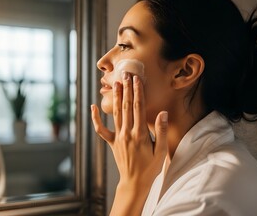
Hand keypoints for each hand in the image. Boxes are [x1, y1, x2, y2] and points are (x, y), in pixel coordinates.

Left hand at [91, 73, 167, 214]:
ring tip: (116, 84)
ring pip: (116, 113)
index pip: (138, 108)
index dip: (138, 92)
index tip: (136, 79)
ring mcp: (118, 137)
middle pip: (126, 107)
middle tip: (125, 74)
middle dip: (126, 89)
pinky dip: (96, 118)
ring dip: (116, 97)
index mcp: (140, 134)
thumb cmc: (150, 168)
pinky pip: (102, 129)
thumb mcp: (161, 151)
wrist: (135, 182)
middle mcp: (127, 133)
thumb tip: (163, 113)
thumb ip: (161, 131)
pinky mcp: (112, 142)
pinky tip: (93, 107)